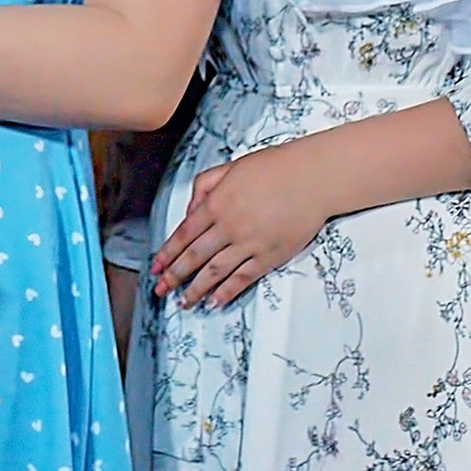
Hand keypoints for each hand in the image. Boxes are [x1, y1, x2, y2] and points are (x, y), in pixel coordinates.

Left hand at [152, 144, 337, 309]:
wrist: (313, 177)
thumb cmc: (275, 167)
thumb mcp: (231, 167)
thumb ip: (204, 186)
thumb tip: (191, 211)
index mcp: (217, 204)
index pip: (184, 234)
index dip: (167, 253)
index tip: (156, 267)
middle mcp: (229, 226)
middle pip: (194, 257)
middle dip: (175, 276)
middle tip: (161, 289)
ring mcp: (249, 243)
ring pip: (215, 271)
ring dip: (196, 289)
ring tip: (184, 302)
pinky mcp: (270, 255)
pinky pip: (243, 277)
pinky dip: (227, 291)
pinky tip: (215, 301)